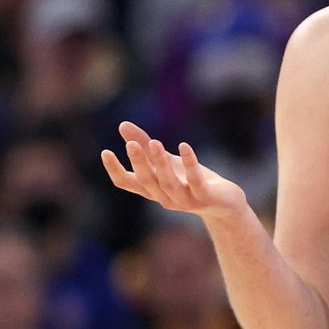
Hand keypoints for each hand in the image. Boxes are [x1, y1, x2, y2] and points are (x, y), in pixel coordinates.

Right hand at [101, 121, 246, 220]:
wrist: (223, 203)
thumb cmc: (189, 179)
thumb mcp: (166, 160)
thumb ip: (145, 144)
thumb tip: (122, 125)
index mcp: (152, 189)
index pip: (127, 183)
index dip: (115, 170)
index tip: (105, 152)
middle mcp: (164, 197)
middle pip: (147, 181)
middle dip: (139, 163)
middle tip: (131, 144)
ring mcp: (184, 199)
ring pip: (168, 183)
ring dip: (161, 164)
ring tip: (155, 143)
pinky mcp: (204, 197)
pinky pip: (195, 180)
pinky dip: (190, 163)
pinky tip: (184, 146)